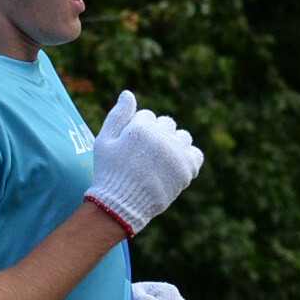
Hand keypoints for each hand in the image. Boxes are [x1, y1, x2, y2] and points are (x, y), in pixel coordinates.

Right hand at [84, 88, 203, 234]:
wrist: (119, 205)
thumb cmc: (108, 172)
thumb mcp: (104, 140)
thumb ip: (118, 115)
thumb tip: (129, 93)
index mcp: (141, 127)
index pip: (148, 116)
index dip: (138, 130)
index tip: (132, 147)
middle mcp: (161, 137)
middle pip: (167, 124)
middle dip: (158, 136)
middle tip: (145, 157)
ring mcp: (176, 153)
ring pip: (183, 137)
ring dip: (175, 144)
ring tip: (161, 162)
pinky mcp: (186, 170)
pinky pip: (195, 155)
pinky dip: (188, 159)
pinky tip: (174, 168)